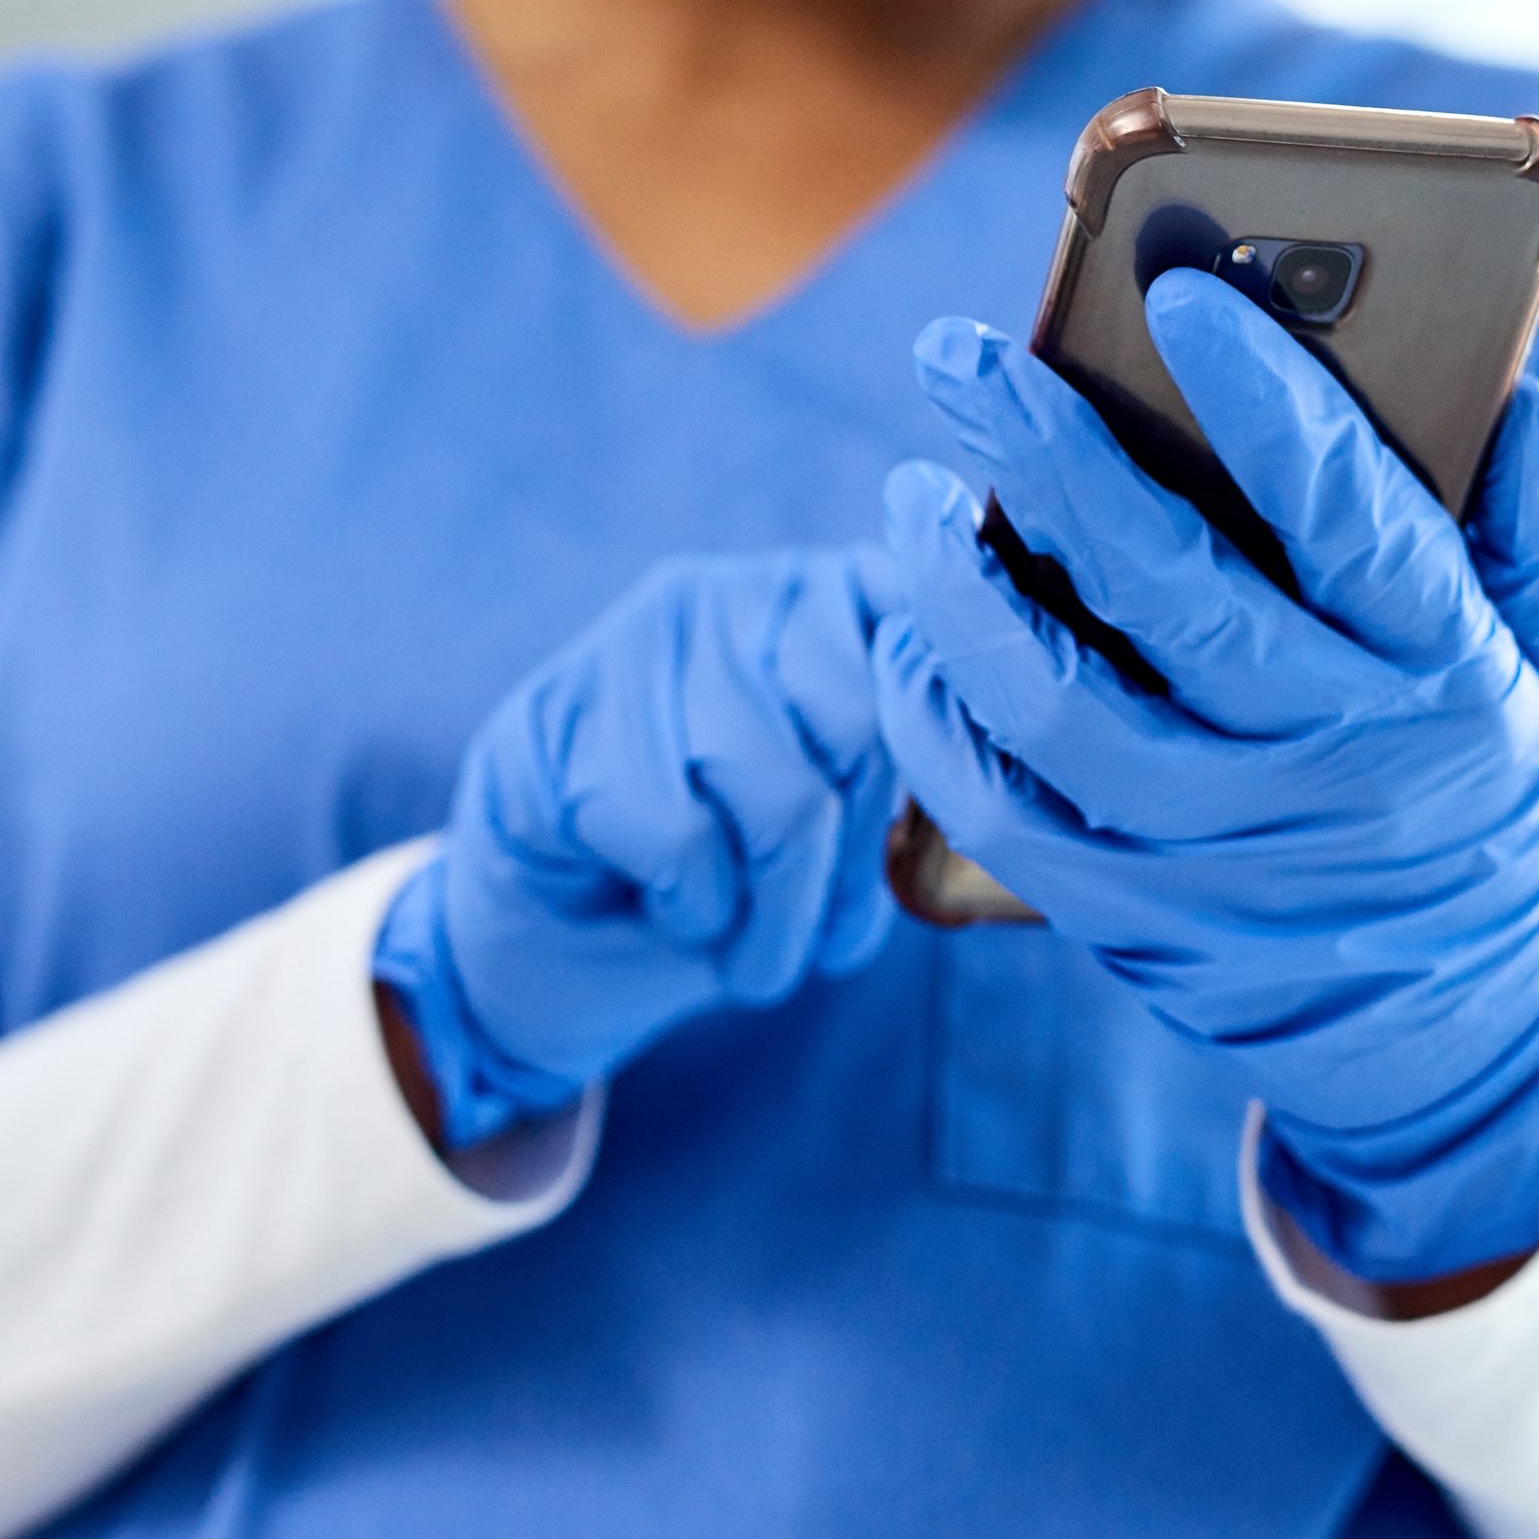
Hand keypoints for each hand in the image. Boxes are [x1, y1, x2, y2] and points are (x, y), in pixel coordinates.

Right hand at [375, 550, 901, 1145]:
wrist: (546, 947)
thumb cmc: (719, 883)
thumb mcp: (837, 824)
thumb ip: (905, 780)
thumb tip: (991, 801)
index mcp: (829, 596)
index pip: (932, 648)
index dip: (948, 761)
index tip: (924, 847)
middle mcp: (739, 590)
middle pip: (866, 727)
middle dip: (847, 870)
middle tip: (814, 943)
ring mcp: (642, 639)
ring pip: (779, 794)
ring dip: (772, 917)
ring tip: (743, 946)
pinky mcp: (559, 716)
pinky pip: (680, 836)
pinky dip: (691, 908)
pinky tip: (663, 906)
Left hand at [873, 272, 1538, 1282]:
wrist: (1456, 1038)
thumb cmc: (1486, 797)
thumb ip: (1530, 536)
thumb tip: (1516, 400)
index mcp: (1444, 671)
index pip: (1352, 514)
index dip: (1268, 400)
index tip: (1179, 292)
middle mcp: (1329, 757)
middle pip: (1165, 586)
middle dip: (1046, 452)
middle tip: (955, 357)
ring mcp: (1221, 846)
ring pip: (1051, 703)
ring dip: (955, 586)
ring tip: (913, 494)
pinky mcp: (1132, 913)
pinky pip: (998, 808)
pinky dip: (934, 715)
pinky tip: (915, 634)